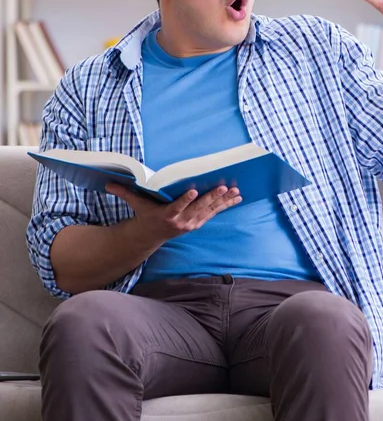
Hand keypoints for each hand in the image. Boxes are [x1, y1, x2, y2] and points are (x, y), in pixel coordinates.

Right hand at [105, 184, 241, 242]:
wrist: (149, 238)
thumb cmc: (144, 216)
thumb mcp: (136, 204)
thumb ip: (125, 192)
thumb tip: (108, 183)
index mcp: (166, 215)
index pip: (177, 207)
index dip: (186, 200)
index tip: (193, 190)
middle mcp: (181, 222)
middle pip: (198, 208)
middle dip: (212, 197)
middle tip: (224, 187)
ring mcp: (191, 224)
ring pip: (210, 211)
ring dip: (224, 201)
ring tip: (236, 191)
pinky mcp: (197, 223)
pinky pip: (213, 213)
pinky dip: (225, 205)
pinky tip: (237, 197)